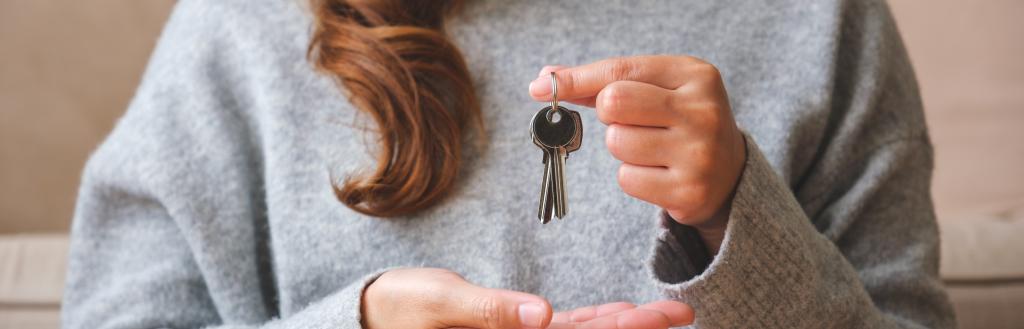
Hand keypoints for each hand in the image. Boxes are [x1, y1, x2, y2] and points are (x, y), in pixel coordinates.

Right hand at [362, 268, 692, 328]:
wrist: (374, 314)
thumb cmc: (397, 310)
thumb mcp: (438, 304)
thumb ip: (488, 311)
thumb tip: (541, 315)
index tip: (660, 318)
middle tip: (684, 313)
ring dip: (624, 325)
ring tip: (669, 312)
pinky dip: (595, 320)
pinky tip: (623, 312)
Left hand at [528, 56, 745, 253]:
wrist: (731, 174)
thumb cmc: (680, 122)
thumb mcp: (658, 89)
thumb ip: (604, 83)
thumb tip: (543, 81)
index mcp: (695, 75)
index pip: (621, 72)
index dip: (577, 79)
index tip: (541, 86)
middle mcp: (702, 111)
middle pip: (614, 104)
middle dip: (608, 116)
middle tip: (630, 122)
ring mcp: (699, 153)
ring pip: (617, 144)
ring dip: (622, 148)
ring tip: (652, 149)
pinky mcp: (688, 191)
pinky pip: (627, 179)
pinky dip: (633, 176)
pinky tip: (659, 174)